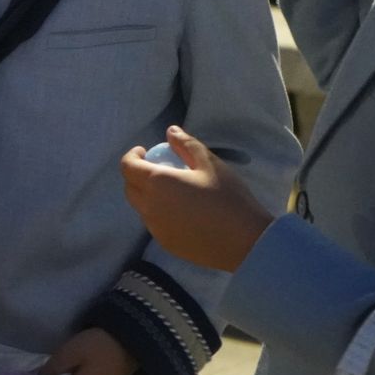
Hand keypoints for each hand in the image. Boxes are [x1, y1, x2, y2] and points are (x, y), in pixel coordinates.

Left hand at [120, 127, 274, 273]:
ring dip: (147, 195)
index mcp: (156, 183)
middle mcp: (149, 207)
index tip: (145, 152)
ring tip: (171, 190)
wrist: (246, 242)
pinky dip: (159, 213)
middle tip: (156, 168)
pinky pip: (154, 224)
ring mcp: (156, 229)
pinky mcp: (167, 244)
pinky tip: (182, 212)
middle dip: (136, 175)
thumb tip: (170, 131)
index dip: (132, 156)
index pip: (127, 167)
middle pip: (129, 188)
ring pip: (141, 208)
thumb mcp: (210, 163)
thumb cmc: (228, 197)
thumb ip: (186, 144)